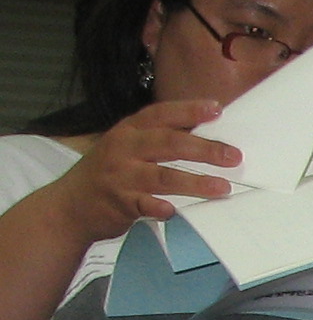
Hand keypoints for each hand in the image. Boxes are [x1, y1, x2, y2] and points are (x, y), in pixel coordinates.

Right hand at [43, 100, 236, 241]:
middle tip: (233, 155)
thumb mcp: (127, 148)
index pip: (161, 115)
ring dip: (195, 182)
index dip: (189, 110)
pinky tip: (173, 212)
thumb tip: (206, 139)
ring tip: (222, 187)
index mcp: (129, 131)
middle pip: (168, 144)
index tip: (217, 108)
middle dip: (203, 149)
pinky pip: (143, 205)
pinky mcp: (119, 202)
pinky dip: (159, 209)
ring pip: (162, 176)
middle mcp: (124, 149)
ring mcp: (121, 175)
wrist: (71, 205)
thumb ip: (158, 141)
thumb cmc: (110, 174)